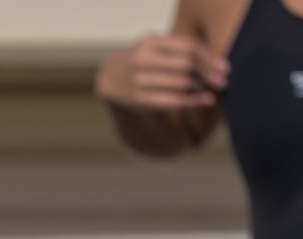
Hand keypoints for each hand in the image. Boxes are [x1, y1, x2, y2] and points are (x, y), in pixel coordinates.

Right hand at [98, 33, 227, 110]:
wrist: (108, 77)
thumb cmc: (141, 60)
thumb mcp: (154, 46)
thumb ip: (178, 50)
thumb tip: (215, 62)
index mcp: (150, 43)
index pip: (187, 47)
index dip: (209, 57)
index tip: (225, 67)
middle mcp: (143, 60)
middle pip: (186, 64)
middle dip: (208, 73)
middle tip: (223, 80)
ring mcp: (139, 81)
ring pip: (181, 83)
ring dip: (200, 86)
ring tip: (211, 88)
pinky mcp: (139, 99)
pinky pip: (172, 100)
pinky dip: (192, 100)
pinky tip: (206, 100)